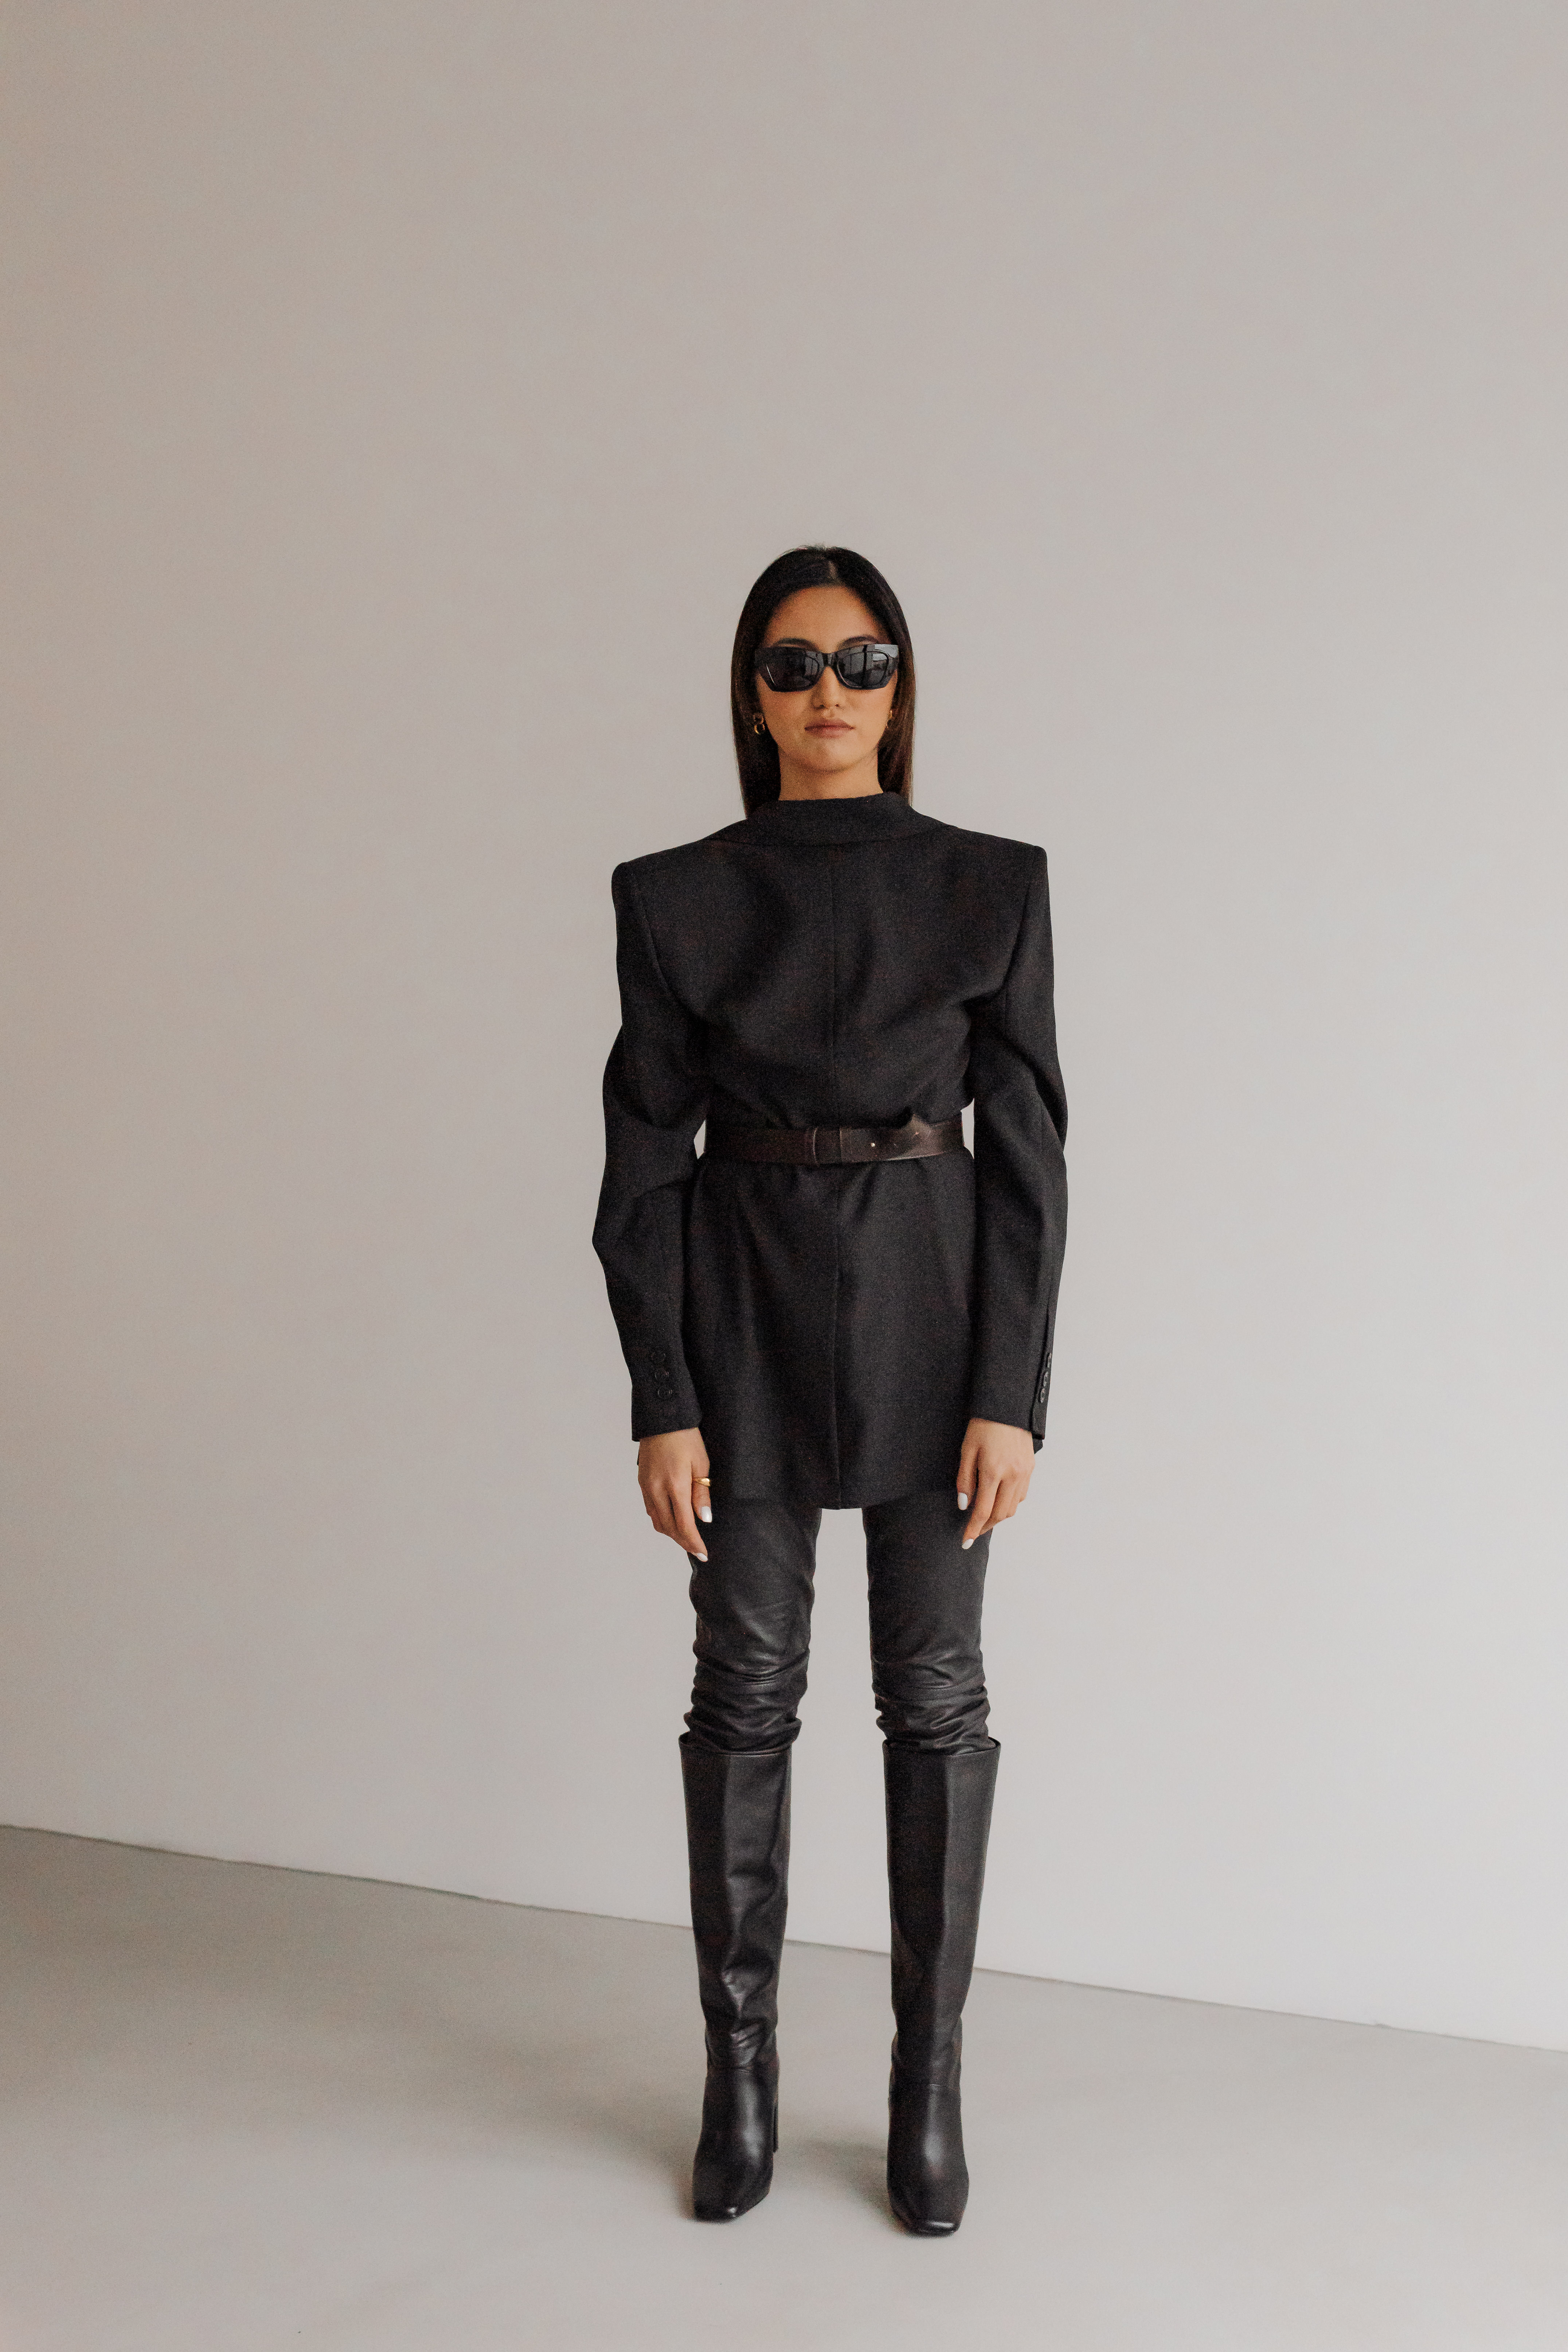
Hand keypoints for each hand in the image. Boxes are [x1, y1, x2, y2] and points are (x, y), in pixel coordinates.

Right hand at [637, 1428, 711, 1559]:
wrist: (662, 1419)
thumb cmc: (686, 1438)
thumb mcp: (701, 1464)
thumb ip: (701, 1493)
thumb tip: (704, 1519)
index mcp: (675, 1486)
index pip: (684, 1525)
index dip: (694, 1542)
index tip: (703, 1554)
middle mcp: (657, 1490)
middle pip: (669, 1528)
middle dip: (683, 1542)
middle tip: (697, 1550)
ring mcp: (646, 1487)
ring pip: (657, 1521)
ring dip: (671, 1533)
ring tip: (686, 1538)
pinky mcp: (642, 1483)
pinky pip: (650, 1509)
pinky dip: (662, 1519)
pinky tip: (672, 1520)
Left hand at [956, 1418, 1034, 1548]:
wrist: (1007, 1407)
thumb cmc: (982, 1426)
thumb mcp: (967, 1450)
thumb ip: (965, 1480)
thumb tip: (965, 1505)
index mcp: (993, 1471)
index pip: (983, 1510)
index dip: (973, 1529)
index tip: (966, 1541)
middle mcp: (1012, 1475)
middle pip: (1000, 1514)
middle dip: (986, 1526)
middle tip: (974, 1531)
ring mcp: (1024, 1473)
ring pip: (1013, 1507)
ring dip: (999, 1517)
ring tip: (985, 1519)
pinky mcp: (1030, 1468)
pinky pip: (1021, 1495)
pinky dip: (1010, 1503)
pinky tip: (1000, 1501)